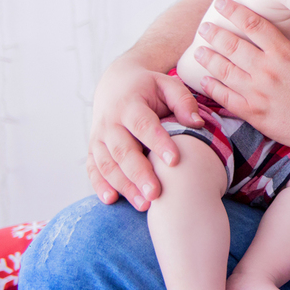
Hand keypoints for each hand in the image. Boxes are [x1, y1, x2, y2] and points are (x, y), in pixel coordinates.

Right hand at [87, 58, 204, 209]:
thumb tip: (197, 123)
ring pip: (107, 164)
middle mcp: (110, 122)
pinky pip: (93, 169)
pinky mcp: (93, 150)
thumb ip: (183, 101)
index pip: (144, 125)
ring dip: (124, 186)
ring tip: (144, 204)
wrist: (115, 84)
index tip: (174, 160)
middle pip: (123, 150)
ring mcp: (98, 137)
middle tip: (156, 194)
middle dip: (139, 174)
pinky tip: (112, 200)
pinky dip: (100, 185)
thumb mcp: (167, 84)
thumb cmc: (148, 88)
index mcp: (130, 104)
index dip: (158, 142)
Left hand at [193, 0, 289, 156]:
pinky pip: (226, 98)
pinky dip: (212, 88)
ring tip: (199, 50)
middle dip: (214, 33)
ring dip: (208, 58)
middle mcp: (268, 70)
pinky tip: (205, 80)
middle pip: (232, 45)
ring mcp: (258, 93)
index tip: (223, 4)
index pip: (253, 25)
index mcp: (285, 53)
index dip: (235, 12)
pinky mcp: (254, 113)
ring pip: (223, 70)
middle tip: (204, 27)